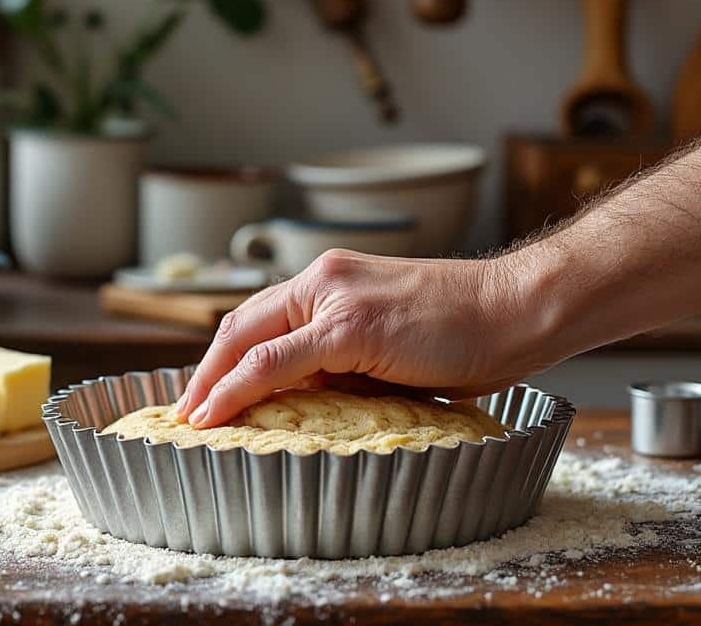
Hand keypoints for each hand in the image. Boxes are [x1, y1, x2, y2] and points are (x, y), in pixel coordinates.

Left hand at [174, 249, 548, 427]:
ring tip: (193, 419)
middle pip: (240, 325)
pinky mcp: (349, 326)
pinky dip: (237, 388)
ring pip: (249, 341)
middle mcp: (323, 279)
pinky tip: (218, 412)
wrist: (515, 309)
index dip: (223, 358)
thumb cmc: (466, 332)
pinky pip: (274, 362)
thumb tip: (306, 401)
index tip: (204, 392)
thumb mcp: (390, 345)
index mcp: (331, 280)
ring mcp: (334, 299)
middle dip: (205, 371)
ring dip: (211, 383)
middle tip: (185, 411)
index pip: (259, 318)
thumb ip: (345, 363)